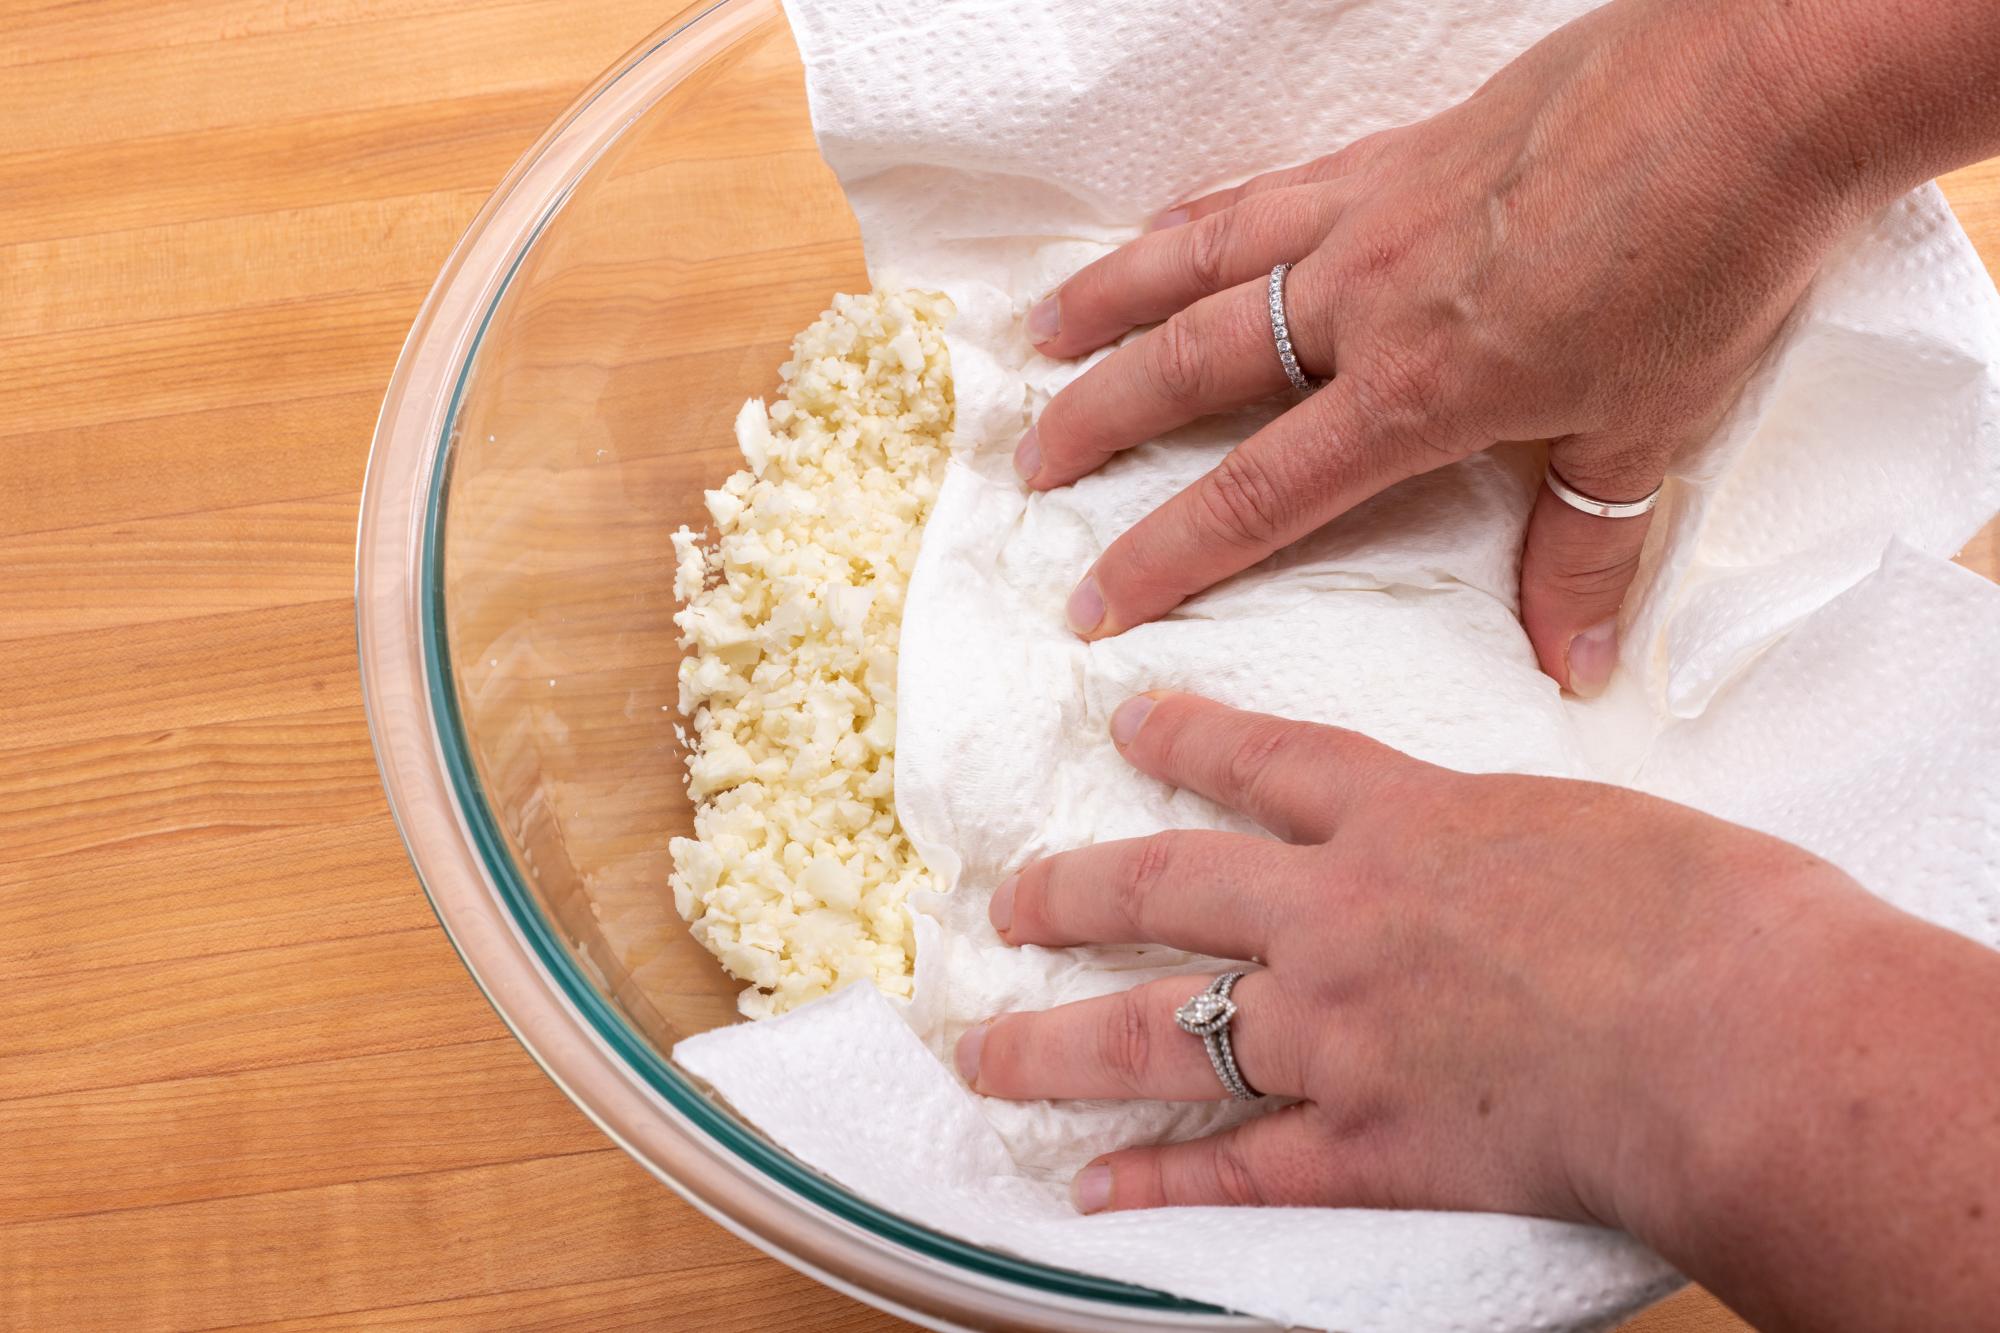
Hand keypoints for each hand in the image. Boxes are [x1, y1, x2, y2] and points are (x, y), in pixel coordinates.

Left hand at [953, 690, 1879, 1231]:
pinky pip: (1236, 1170)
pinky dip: (1160, 1186)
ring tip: (983, 1055)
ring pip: (1156, 1033)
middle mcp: (1340, 917)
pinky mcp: (1367, 1146)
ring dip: (1056, 1047)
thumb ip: (1515, 840)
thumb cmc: (1718, 914)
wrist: (1746, 1034)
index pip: (1267, 762)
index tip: (1128, 722)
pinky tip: (1094, 1195)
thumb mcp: (1599, 825)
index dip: (1187, 738)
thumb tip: (1518, 858)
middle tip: (1010, 899)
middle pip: (1168, 886)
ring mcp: (1338, 1033)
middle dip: (1076, 889)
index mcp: (1410, 818)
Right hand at [1018, 0, 1918, 693]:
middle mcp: (1364, 299)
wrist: (1755, 91)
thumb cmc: (1711, 259)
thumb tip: (1573, 663)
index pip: (1257, 494)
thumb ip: (1589, 550)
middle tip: (1030, 463)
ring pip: (1201, 259)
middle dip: (1099, 421)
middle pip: (1192, 366)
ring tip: (1041, 332)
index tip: (1092, 602)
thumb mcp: (1652, 430)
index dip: (1162, 556)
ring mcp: (1370, 211)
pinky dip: (1197, 218)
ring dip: (1110, 299)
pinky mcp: (1397, 149)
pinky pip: (1264, 188)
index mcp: (1416, 390)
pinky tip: (1167, 228)